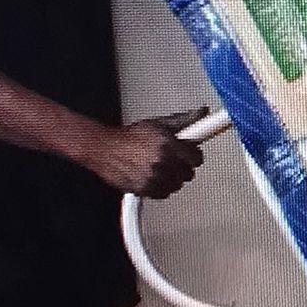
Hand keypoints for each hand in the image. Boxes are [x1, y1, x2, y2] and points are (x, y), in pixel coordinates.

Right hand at [88, 109, 208, 198]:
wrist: (104, 149)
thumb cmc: (129, 137)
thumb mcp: (159, 124)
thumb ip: (184, 121)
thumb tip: (202, 112)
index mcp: (168, 145)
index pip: (196, 158)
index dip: (193, 155)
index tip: (190, 153)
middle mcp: (162, 162)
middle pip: (188, 173)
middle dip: (182, 166)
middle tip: (172, 159)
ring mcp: (154, 177)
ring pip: (177, 185)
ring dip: (172, 177)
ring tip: (160, 167)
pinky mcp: (145, 189)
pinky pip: (164, 193)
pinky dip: (161, 187)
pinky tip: (153, 176)